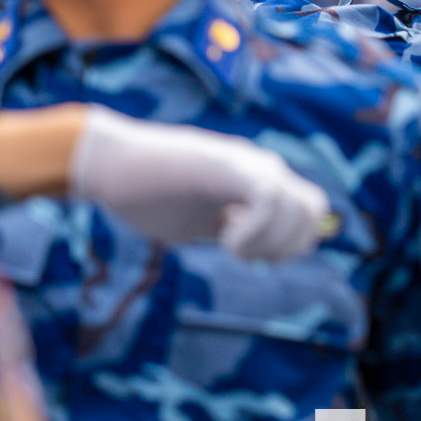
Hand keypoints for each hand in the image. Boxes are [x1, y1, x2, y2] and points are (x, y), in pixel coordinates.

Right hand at [70, 106, 331, 259]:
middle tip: (244, 254)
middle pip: (313, 208)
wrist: (107, 164)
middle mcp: (259, 166)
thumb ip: (233, 227)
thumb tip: (259, 252)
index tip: (253, 257)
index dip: (292, 244)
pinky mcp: (225, 166)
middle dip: (288, 246)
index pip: (308, 211)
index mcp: (257, 179)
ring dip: (271, 241)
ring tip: (230, 246)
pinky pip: (269, 198)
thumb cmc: (146, 195)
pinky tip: (225, 240)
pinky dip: (255, 231)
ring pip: (299, 205)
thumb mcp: (201, 220)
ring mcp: (245, 163)